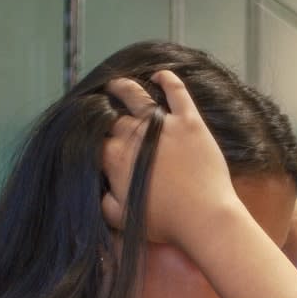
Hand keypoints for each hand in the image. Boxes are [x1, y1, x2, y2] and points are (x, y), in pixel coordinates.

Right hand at [100, 71, 243, 251]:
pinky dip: (168, 80)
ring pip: (137, 96)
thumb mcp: (122, 218)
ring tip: (117, 84)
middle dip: (106, 113)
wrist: (204, 217)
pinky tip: (161, 75)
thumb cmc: (165, 222)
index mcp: (115, 158)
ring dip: (124, 87)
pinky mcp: (189, 121)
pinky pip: (177, 92)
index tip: (92, 137)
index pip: (96, 141)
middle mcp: (135, 134)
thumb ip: (103, 203)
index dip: (92, 138)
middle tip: (103, 110)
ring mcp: (163, 124)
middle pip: (114, 118)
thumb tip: (97, 190)